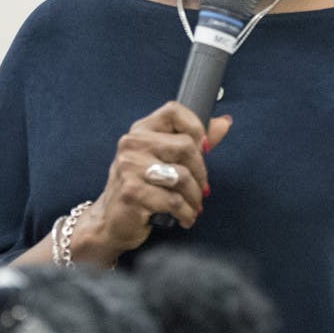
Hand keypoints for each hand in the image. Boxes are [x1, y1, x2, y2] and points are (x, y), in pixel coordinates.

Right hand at [75, 101, 231, 262]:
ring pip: (182, 176)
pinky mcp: (132, 192)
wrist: (110, 221)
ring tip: (192, 206)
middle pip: (185, 146)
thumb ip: (193, 141)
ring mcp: (129, 168)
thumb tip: (223, 123)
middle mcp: (132, 145)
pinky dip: (186, 213)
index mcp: (140, 131)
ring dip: (194, 197)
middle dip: (201, 173)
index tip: (203, 148)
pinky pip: (174, 201)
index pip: (173, 111)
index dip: (196, 127)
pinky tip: (183, 217)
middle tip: (200, 189)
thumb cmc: (138, 189)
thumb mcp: (162, 160)